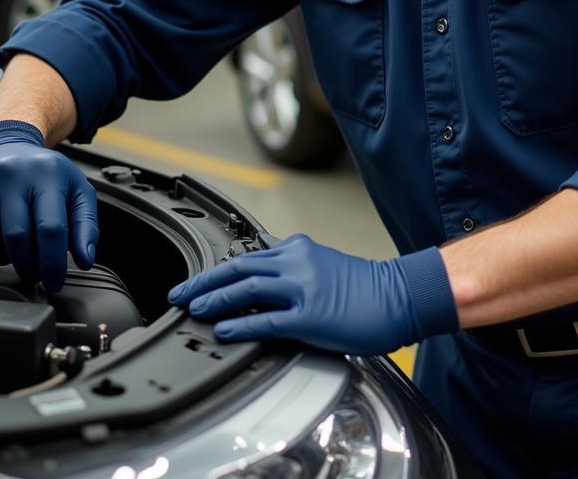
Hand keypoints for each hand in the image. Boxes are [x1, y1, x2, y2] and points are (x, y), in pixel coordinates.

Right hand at [0, 120, 97, 292]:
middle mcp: (20, 175)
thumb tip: (86, 258)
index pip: (53, 228)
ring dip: (16, 261)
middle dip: (34, 266)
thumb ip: (86, 223)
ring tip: (26, 264)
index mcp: (51, 175)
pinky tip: (6, 251)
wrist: (3, 142)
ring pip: (2, 238)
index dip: (54, 261)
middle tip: (40, 276)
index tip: (56, 280)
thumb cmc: (43, 171)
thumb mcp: (74, 188)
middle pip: (25, 236)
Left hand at [167, 234, 457, 354]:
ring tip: (192, 309)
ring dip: (215, 299)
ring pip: (247, 288)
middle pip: (238, 267)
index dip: (216, 270)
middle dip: (203, 281)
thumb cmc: (365, 286)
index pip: (246, 256)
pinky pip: (267, 319)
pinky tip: (223, 329)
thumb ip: (292, 264)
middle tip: (178, 293)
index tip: (196, 281)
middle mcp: (297, 263)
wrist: (399, 296)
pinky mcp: (311, 316)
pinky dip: (241, 323)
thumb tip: (264, 264)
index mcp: (298, 249)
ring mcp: (303, 289)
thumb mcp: (322, 263)